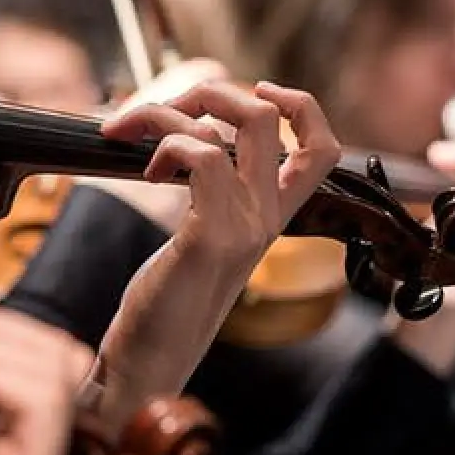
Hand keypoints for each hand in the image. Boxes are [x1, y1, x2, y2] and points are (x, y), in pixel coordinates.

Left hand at [91, 81, 340, 431]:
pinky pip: (204, 156)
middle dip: (210, 91)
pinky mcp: (212, 236)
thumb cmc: (166, 303)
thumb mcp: (201, 238)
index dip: (300, 104)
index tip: (257, 91)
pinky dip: (167, 143)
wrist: (149, 364)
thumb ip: (210, 194)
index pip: (323, 147)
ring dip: (169, 111)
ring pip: (239, 124)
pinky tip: (148, 173)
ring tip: (131, 134)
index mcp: (272, 218)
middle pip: (270, 114)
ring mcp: (246, 226)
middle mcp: (268, 218)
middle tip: (164, 111)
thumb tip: (188, 139)